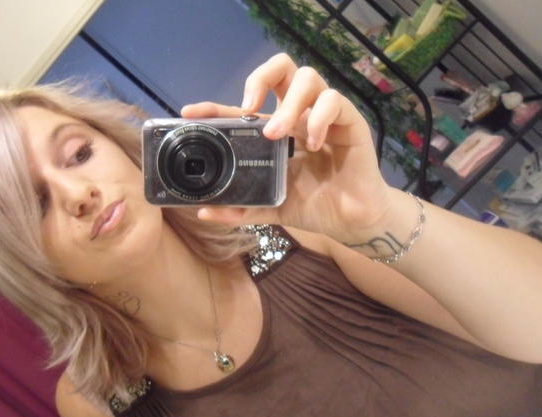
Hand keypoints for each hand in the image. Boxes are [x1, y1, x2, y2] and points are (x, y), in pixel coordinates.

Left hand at [181, 53, 392, 241]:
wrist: (351, 222)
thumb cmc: (314, 206)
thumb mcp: (270, 208)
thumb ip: (240, 209)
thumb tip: (204, 212)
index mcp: (276, 130)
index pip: (244, 107)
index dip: (217, 105)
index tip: (191, 113)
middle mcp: (299, 116)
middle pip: (282, 69)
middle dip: (261, 78)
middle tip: (249, 110)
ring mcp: (324, 116)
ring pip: (308, 78)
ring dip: (289, 104)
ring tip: (277, 135)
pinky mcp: (349, 123)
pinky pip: (335, 102)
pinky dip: (319, 118)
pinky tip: (311, 145)